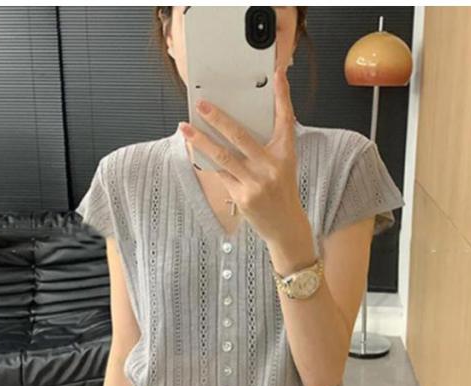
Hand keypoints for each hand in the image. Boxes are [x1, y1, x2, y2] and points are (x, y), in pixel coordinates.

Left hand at [178, 66, 310, 244]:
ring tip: (185, 129)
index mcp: (285, 154)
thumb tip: (243, 120)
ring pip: (223, 157)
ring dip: (201, 141)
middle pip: (241, 137)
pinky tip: (194, 150)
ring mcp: (256, 183)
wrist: (285, 225)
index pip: (285, 119)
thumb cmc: (281, 190)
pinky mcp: (242, 197)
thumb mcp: (284, 163)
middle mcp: (271, 167)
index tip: (277, 75)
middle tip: (202, 106)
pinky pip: (219, 174)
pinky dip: (205, 161)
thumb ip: (268, 142)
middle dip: (219, 119)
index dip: (282, 97)